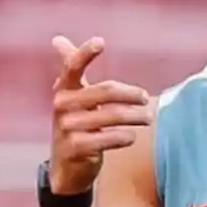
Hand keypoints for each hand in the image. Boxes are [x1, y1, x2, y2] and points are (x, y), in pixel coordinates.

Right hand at [49, 35, 151, 194]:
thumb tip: (57, 39)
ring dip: (136, 116)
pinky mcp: (76, 147)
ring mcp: (67, 127)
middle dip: (131, 94)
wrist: (66, 167)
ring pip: (113, 115)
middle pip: (106, 91)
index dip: (85, 53)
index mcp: (63, 89)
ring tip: (148, 118)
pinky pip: (110, 138)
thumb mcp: (71, 98)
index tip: (101, 42)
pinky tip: (131, 136)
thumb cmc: (75, 124)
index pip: (72, 66)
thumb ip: (69, 68)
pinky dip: (126, 136)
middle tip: (146, 98)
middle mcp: (62, 105)